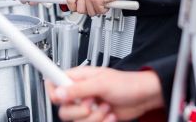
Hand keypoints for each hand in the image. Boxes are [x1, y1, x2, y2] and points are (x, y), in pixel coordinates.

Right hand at [47, 67, 164, 120]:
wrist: (142, 97)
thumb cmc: (126, 83)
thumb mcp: (102, 83)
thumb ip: (79, 89)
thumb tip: (58, 92)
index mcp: (78, 77)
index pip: (55, 82)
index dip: (53, 91)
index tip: (59, 98)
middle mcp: (80, 92)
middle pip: (64, 109)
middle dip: (80, 111)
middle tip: (92, 103)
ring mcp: (87, 107)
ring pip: (76, 121)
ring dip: (94, 118)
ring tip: (105, 107)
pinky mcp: (94, 118)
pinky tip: (110, 115)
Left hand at [66, 0, 115, 16]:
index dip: (72, 7)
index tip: (74, 8)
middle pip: (79, 9)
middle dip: (88, 10)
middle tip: (94, 4)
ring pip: (88, 12)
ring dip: (96, 10)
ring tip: (100, 2)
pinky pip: (98, 11)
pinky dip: (103, 10)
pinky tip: (105, 2)